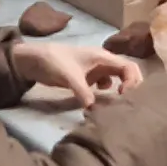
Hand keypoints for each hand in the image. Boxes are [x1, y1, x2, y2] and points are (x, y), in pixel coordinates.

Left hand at [10, 39, 143, 107]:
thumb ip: (82, 91)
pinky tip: (99, 102)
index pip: (128, 67)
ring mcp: (95, 70)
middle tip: (128, 102)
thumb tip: (93, 107)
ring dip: (120, 89)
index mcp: (103, 57)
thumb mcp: (69, 76)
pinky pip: (104, 84)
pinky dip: (106, 93)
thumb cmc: (54, 61)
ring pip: (116, 79)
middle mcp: (103, 62)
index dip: (132, 81)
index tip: (123, 95)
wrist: (34, 60)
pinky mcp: (87, 77)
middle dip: (131, 85)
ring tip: (117, 105)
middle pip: (127, 72)